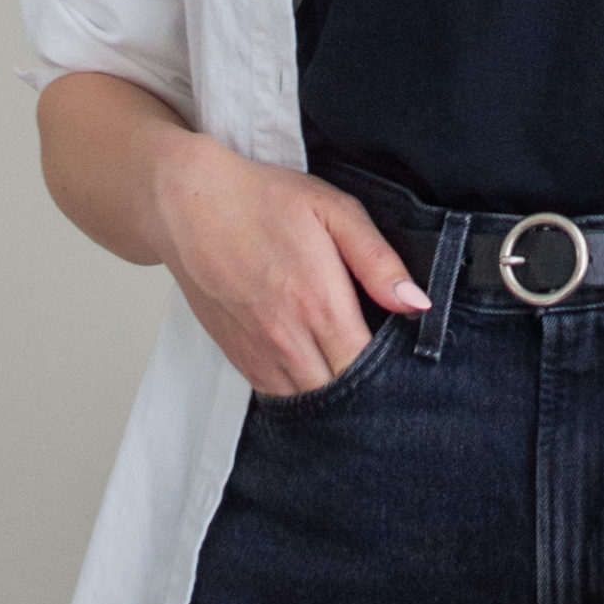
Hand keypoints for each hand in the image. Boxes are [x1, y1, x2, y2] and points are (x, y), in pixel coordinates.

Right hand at [150, 136, 430, 395]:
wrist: (186, 205)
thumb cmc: (263, 201)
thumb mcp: (334, 211)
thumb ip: (378, 260)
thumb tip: (417, 304)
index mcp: (320, 304)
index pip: (369, 368)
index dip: (393, 370)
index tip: (405, 356)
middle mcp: (288, 338)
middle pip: (341, 393)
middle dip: (366, 388)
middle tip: (384, 368)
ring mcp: (259, 353)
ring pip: (309, 402)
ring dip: (333, 393)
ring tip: (351, 369)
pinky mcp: (237, 356)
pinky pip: (277, 395)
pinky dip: (301, 391)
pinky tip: (317, 370)